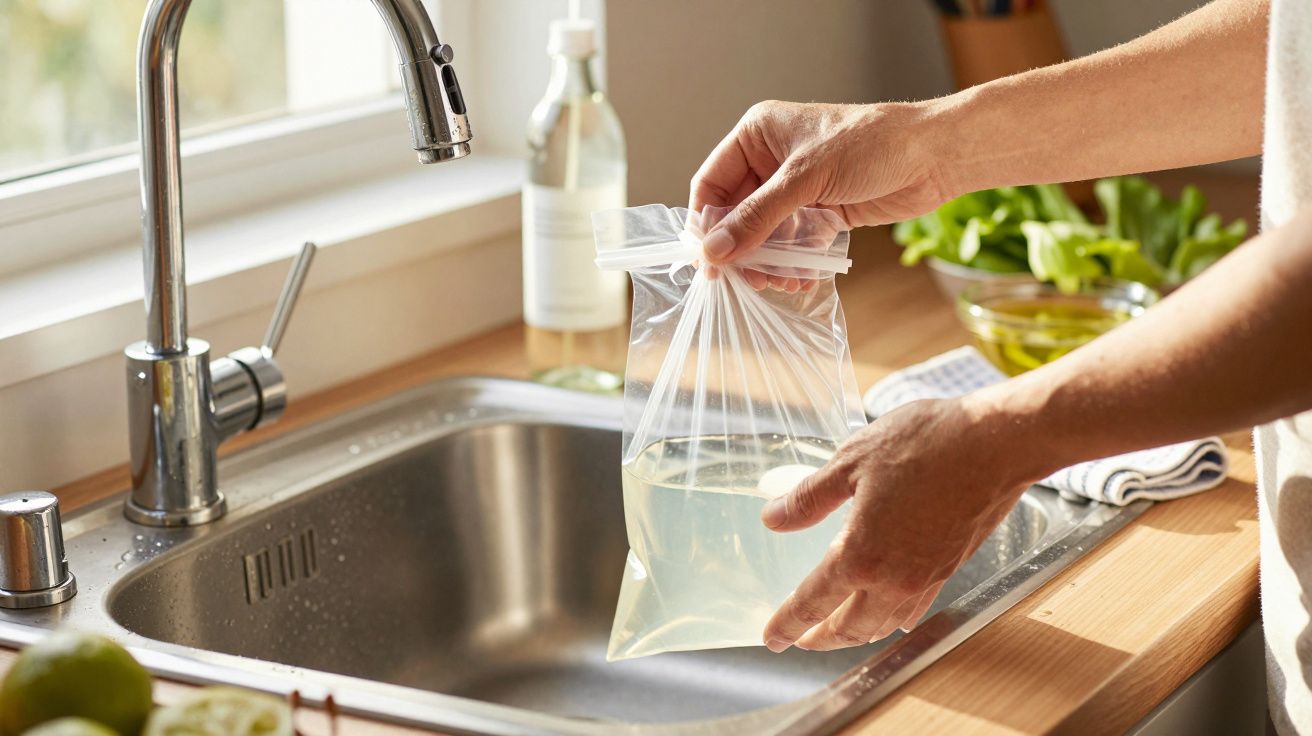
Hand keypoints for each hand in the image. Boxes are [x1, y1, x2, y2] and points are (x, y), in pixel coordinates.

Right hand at [689, 100, 952, 266]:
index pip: (711, 184)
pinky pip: (792, 243)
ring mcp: (796, 188)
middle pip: (736, 214)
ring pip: (764, 234)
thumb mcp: (804, 180)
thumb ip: (757, 218)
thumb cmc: (870, 146)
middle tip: (747, 280)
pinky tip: (802, 277)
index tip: (710, 262)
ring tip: (780, 281)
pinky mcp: (819, 211)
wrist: (933, 155)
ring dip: (768, 262)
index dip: (707, 223)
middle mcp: (771, 160)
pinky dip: (793, 262)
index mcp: (757, 135)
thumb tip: (714, 252)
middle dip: (741, 249)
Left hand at [759, 395, 1045, 651]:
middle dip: (821, 638)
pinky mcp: (950, 567)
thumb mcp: (851, 461)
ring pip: (883, 624)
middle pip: (849, 626)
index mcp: (860, 554)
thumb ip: (809, 498)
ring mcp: (926, 577)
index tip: (771, 637)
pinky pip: (915, 608)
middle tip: (800, 639)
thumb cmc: (925, 443)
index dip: (788, 624)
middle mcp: (893, 578)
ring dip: (857, 633)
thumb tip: (773, 518)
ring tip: (839, 630)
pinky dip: (893, 618)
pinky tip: (889, 613)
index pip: (813, 602)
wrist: (995, 443)